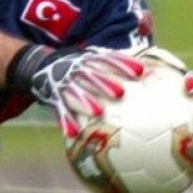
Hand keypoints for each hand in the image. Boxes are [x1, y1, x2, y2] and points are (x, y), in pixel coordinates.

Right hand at [10, 45, 145, 138]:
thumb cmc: (79, 67)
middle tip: (121, 92)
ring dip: (87, 102)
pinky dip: (66, 121)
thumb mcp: (93, 60)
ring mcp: (65, 84)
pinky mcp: (55, 98)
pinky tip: (73, 133)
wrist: (43, 66)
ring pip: (76, 93)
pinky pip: (60, 111)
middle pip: (92, 76)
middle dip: (106, 83)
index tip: (139, 71)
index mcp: (88, 60)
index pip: (107, 59)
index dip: (123, 64)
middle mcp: (76, 71)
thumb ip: (115, 64)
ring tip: (98, 112)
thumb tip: (149, 71)